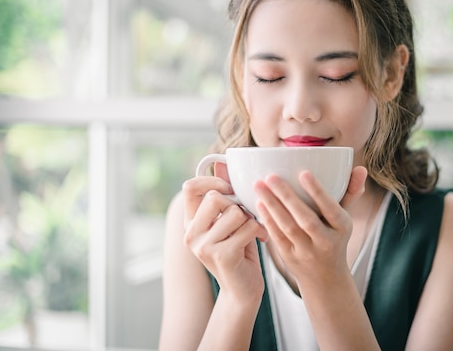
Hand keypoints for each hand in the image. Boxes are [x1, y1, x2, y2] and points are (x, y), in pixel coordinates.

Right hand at [182, 162, 268, 302]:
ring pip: (235, 212)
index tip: (230, 188)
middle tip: (246, 218)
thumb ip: (225, 195)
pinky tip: (262, 240)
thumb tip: (223, 163)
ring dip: (251, 219)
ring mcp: (203, 246)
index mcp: (190, 222)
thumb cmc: (240, 251)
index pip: (189, 187)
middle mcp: (190, 234)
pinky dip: (261, 230)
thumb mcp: (230, 221)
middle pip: (215, 197)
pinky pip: (248, 227)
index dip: (212, 181)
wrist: (243, 291)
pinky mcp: (221, 255)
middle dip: (237, 205)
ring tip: (255, 231)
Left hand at [253, 166, 366, 286]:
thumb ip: (351, 192)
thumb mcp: (345, 218)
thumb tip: (362, 168)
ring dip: (272, 205)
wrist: (325, 278)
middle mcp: (326, 241)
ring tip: (259, 186)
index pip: (331, 209)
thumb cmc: (334, 237)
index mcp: (342, 228)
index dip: (318, 192)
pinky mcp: (290, 258)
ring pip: (288, 227)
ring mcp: (307, 252)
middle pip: (306, 219)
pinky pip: (278, 237)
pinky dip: (268, 220)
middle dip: (287, 197)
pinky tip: (259, 204)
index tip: (303, 173)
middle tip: (271, 176)